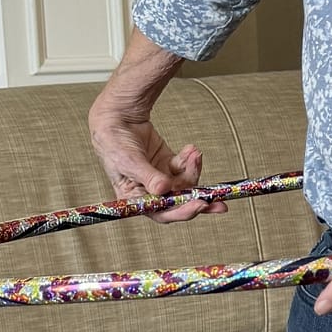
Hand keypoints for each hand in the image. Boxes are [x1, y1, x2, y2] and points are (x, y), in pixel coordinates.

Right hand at [88, 101, 224, 222]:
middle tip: (217, 198)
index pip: (161, 213)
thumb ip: (148, 176)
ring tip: (194, 154)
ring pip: (185, 184)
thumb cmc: (115, 143)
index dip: (181, 212)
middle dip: (199, 199)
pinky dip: (191, 160)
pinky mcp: (168, 164)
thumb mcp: (129, 161)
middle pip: (178, 202)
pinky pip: (185, 167)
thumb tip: (164, 190)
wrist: (118, 119)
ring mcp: (161, 178)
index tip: (200, 205)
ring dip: (194, 170)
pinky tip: (191, 150)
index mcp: (136, 199)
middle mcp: (150, 192)